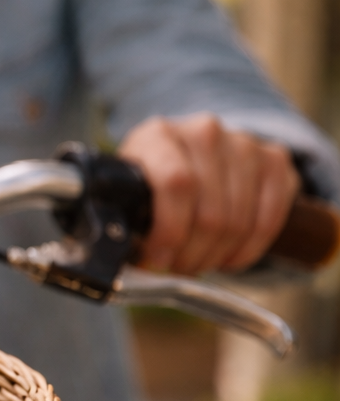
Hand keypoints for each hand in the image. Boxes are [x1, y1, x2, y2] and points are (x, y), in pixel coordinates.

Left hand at [118, 113, 299, 273]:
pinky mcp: (274, 160)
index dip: (170, 231)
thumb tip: (136, 264)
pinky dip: (248, 250)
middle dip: (192, 254)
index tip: (158, 260)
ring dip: (217, 255)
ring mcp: (243, 143)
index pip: (177, 183)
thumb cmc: (150, 181)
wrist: (188, 154)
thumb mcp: (129, 192)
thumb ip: (126, 221)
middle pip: (210, 212)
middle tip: (179, 269)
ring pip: (239, 221)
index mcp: (158, 135)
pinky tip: (228, 257)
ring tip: (199, 262)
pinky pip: (269, 220)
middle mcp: (204, 132)